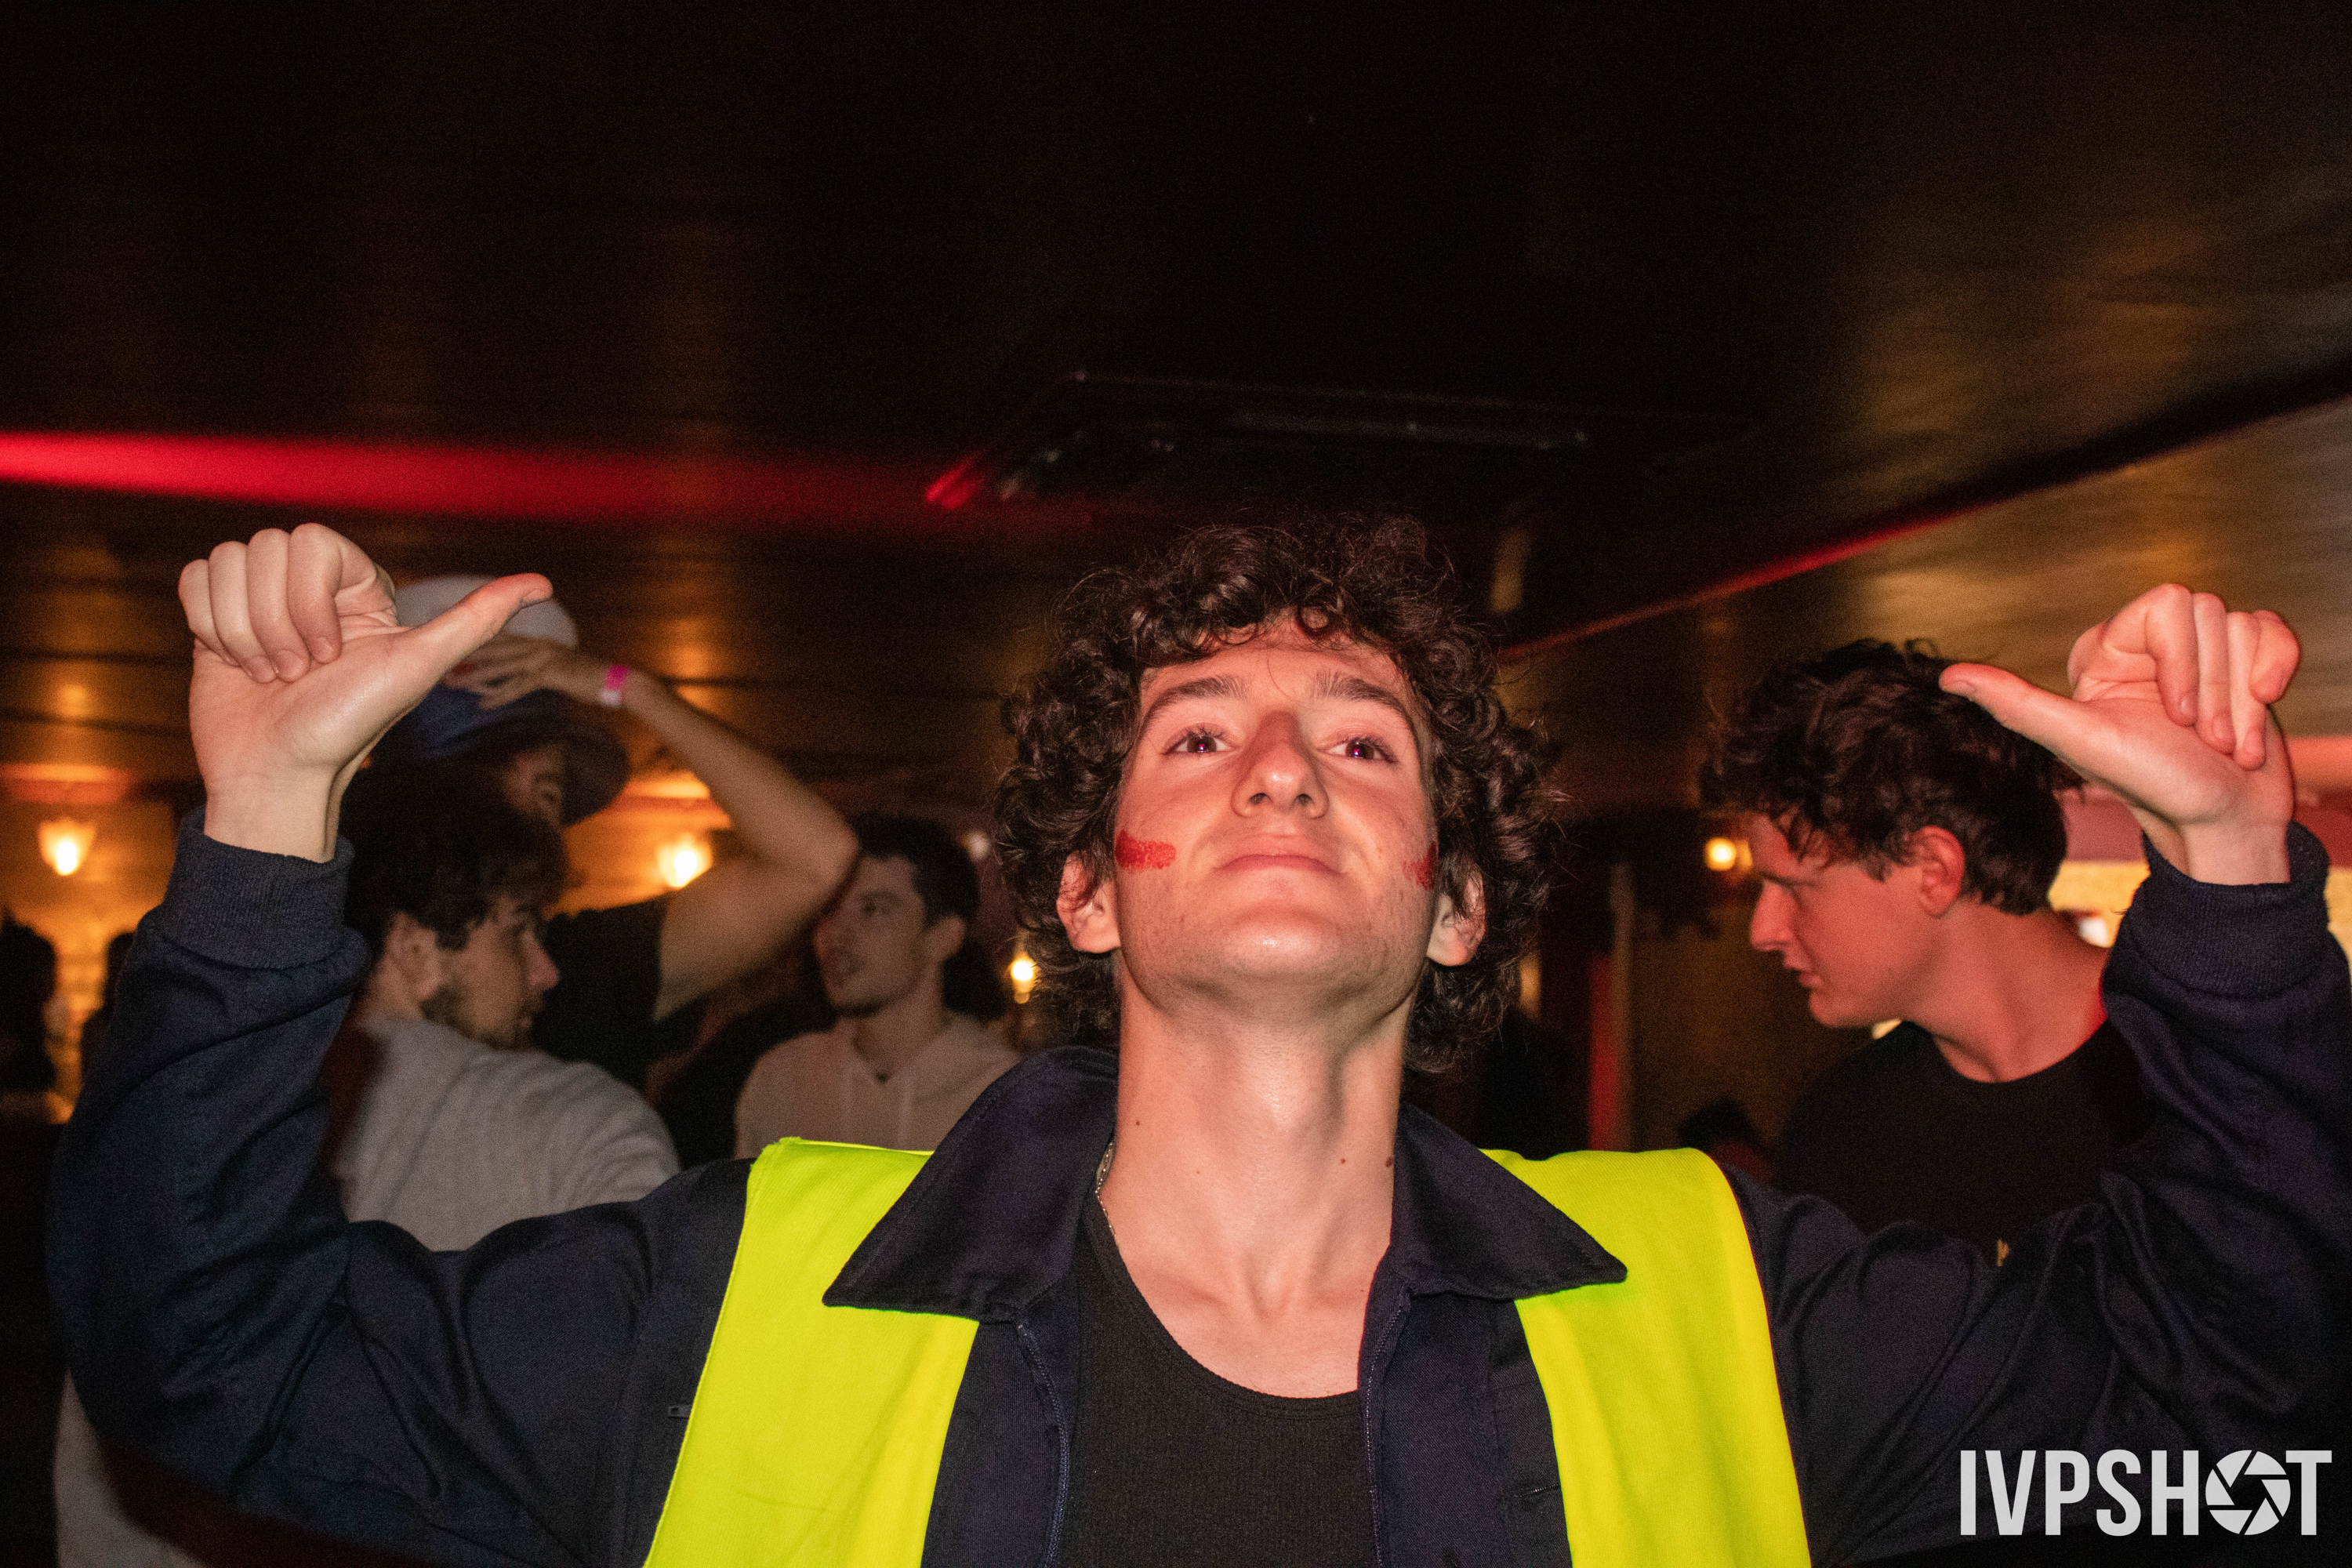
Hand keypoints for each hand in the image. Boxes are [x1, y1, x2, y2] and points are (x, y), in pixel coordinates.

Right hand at [180, 523, 549, 858]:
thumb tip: (543, 583)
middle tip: (298, 673)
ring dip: (244, 629)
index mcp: (358, 590)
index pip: (313, 540)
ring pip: (229, 560)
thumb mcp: (418, 667)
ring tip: (270, 675)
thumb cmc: (349, 726)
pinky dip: (210, 624)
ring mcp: (262, 601)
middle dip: (278, 619)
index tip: (327, 655)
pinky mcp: (216, 617)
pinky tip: (234, 664)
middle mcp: (312, 589)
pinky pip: (196, 576)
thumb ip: (476, 620)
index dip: (310, 598)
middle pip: (267, 547)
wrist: (277, 775)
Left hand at [447, 633, 613, 708]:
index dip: (473, 641)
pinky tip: (483, 705)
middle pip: (493, 647)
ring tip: (451, 684)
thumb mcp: (558, 667)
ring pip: (500, 666)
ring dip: (474, 676)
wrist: (617, 680)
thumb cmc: (588, 677)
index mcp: (536, 642)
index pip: (498, 638)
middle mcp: (536, 645)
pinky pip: (518, 685)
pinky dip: (499, 695)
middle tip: (440, 664)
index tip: (448, 645)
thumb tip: (514, 679)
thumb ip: (534, 668)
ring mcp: (543, 657)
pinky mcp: (550, 673)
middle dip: (465, 655)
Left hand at [1941, 584, 2298, 883]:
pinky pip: (2274, 631)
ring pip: (2244, 628)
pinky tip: (2266, 708)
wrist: (2219, 822)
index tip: (2176, 717)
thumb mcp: (2079, 741)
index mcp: (2111, 652)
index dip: (2182, 659)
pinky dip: (2277, 674)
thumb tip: (1948, 678)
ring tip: (2226, 741)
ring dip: (2244, 697)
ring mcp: (2202, 655)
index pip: (2168, 602)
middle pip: (2210, 613)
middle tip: (2203, 736)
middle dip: (2216, 687)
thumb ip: (2017, 704)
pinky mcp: (2247, 664)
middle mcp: (2155, 647)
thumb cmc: (2150, 785)